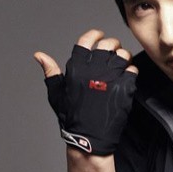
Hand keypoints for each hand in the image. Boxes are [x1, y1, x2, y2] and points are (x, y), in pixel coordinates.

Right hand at [36, 30, 138, 155]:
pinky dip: (132, 70)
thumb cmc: (72, 116)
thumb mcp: (57, 93)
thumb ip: (51, 72)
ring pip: (123, 55)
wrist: (89, 137)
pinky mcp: (125, 88)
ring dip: (123, 56)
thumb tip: (39, 55)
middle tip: (113, 49)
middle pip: (107, 44)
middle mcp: (94, 70)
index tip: (100, 34)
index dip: (94, 34)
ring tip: (121, 62)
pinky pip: (133, 70)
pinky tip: (128, 76)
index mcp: (76, 68)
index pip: (86, 40)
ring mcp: (111, 78)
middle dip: (112, 43)